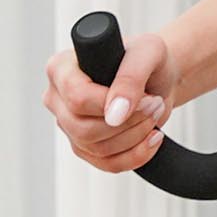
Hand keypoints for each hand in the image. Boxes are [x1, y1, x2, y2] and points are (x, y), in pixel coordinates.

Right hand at [44, 31, 177, 173]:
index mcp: (62, 69)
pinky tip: (151, 138)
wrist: (157, 78)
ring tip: (154, 114)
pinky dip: (136, 155)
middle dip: (127, 123)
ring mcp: (69, 127)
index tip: (143, 99)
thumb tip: (115, 115)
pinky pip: (107, 163)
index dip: (109, 104)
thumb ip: (130, 78)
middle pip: (83, 129)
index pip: (77, 97)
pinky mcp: (84, 148)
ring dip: (135, 136)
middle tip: (154, 105)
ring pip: (97, 148)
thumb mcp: (147, 52)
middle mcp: (58, 99)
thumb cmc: (146, 58)